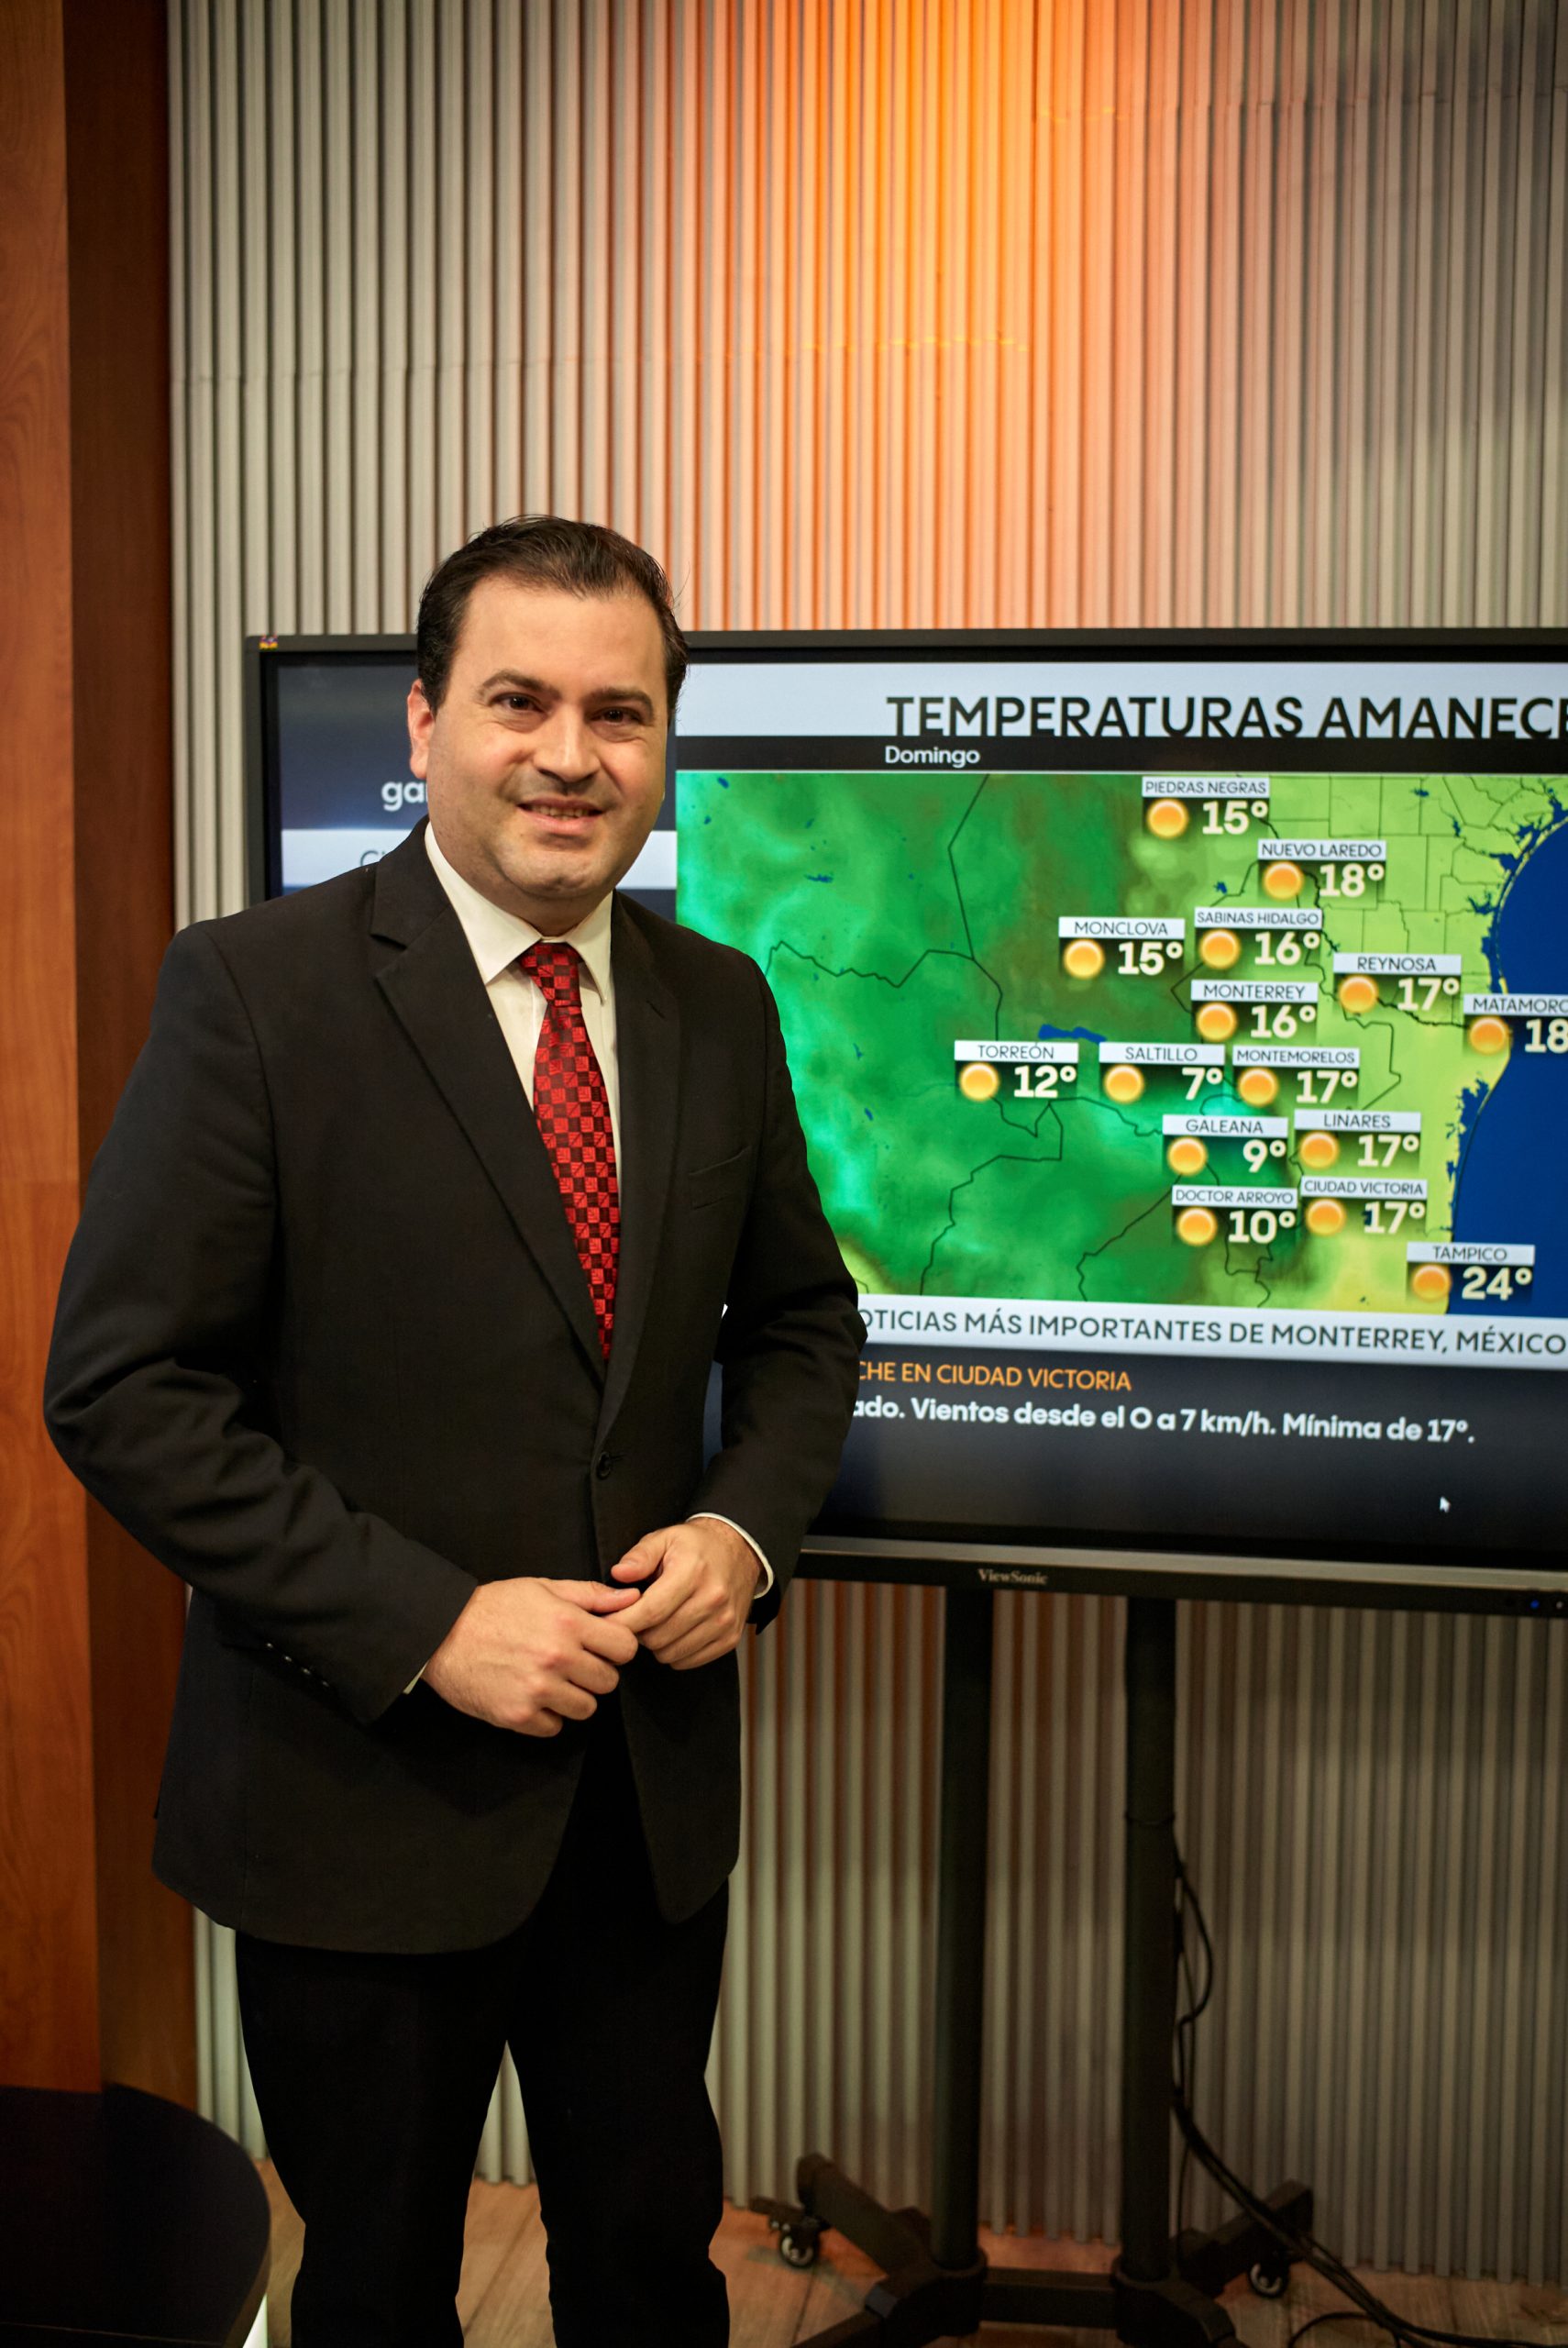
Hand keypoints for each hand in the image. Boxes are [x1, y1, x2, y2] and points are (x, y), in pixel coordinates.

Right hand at [421, 1576, 640, 1735]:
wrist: (439, 1633)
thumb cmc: (491, 1607)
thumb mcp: (541, 1588)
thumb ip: (589, 1595)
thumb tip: (631, 1598)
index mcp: (567, 1623)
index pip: (626, 1647)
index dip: (617, 1647)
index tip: (602, 1646)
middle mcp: (556, 1658)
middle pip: (609, 1681)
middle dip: (595, 1673)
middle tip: (572, 1664)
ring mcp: (537, 1690)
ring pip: (586, 1708)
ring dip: (574, 1697)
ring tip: (551, 1680)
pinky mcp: (518, 1716)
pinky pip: (555, 1727)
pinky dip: (547, 1716)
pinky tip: (531, 1696)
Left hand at [610, 1520, 761, 1669]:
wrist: (739, 1551)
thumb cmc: (696, 1547)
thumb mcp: (664, 1538)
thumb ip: (639, 1555)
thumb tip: (619, 1574)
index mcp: (693, 1572)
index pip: (650, 1611)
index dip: (623, 1621)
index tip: (607, 1622)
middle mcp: (713, 1599)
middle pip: (658, 1637)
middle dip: (638, 1632)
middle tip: (636, 1617)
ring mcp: (724, 1622)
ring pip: (671, 1654)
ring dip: (656, 1644)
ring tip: (656, 1622)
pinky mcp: (730, 1638)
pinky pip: (688, 1661)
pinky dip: (675, 1652)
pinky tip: (674, 1631)